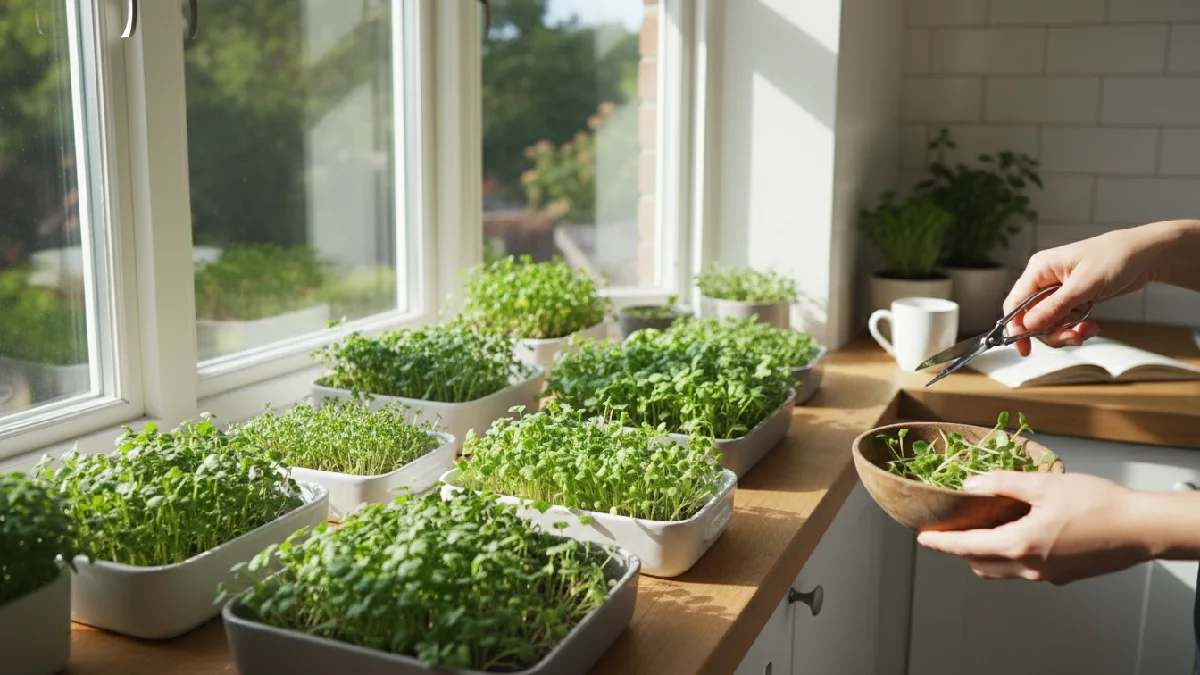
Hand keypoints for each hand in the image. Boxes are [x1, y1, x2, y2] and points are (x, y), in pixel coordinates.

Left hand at [915, 471, 1150, 584]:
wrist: (1141, 528)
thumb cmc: (1098, 504)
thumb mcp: (1044, 484)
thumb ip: (1003, 484)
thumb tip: (971, 484)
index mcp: (1019, 544)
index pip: (966, 547)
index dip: (941, 543)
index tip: (923, 539)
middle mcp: (1029, 567)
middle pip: (980, 564)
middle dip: (960, 549)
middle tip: (951, 529)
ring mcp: (1047, 575)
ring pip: (1002, 570)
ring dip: (984, 555)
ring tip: (981, 530)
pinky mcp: (1064, 575)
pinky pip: (1025, 570)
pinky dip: (1011, 556)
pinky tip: (1019, 533)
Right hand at [1003, 222, 1184, 355]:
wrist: (1144, 255)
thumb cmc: (1114, 259)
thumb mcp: (1083, 285)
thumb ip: (1054, 306)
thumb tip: (1028, 325)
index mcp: (1039, 270)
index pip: (1015, 302)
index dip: (1016, 327)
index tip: (1024, 348)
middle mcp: (1045, 280)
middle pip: (1032, 317)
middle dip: (1051, 332)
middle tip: (1071, 338)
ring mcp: (1059, 291)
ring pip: (1049, 323)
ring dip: (1067, 332)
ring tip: (1086, 331)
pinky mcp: (1073, 299)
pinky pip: (1065, 321)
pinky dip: (1077, 328)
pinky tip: (1092, 326)